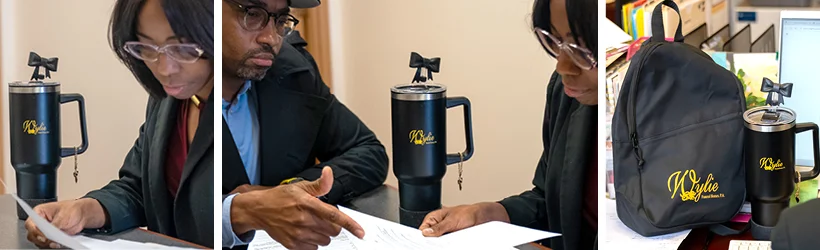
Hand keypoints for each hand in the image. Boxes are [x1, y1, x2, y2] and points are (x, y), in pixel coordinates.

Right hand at [25, 198, 106, 248]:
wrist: (81, 215)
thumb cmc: (72, 209)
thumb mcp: (63, 215)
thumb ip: (54, 225)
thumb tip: (48, 234)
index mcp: (39, 212)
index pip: (30, 224)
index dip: (34, 231)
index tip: (43, 236)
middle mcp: (39, 222)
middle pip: (31, 234)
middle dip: (40, 239)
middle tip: (50, 241)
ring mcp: (43, 230)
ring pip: (37, 241)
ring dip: (45, 243)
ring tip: (55, 242)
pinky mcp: (49, 237)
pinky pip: (45, 244)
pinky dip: (50, 245)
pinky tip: (57, 244)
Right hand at [231, 166, 364, 249]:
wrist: (259, 210)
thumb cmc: (280, 197)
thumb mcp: (300, 187)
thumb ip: (320, 184)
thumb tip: (329, 173)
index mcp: (308, 204)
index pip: (334, 215)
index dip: (350, 225)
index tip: (361, 232)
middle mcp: (304, 220)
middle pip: (333, 230)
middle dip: (333, 225)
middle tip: (322, 218)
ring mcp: (298, 234)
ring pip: (325, 240)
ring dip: (324, 234)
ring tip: (312, 224)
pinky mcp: (293, 245)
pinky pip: (314, 248)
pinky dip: (314, 242)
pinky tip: (305, 232)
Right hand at [419, 202, 509, 236]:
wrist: (482, 217)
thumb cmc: (469, 213)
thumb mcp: (452, 220)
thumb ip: (439, 227)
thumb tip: (426, 232)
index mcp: (434, 218)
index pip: (422, 229)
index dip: (423, 236)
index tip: (425, 241)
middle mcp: (438, 226)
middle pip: (430, 238)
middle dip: (433, 241)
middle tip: (440, 241)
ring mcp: (445, 233)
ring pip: (438, 242)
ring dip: (442, 243)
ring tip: (449, 240)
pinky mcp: (452, 239)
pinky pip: (447, 244)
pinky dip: (449, 245)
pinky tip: (452, 243)